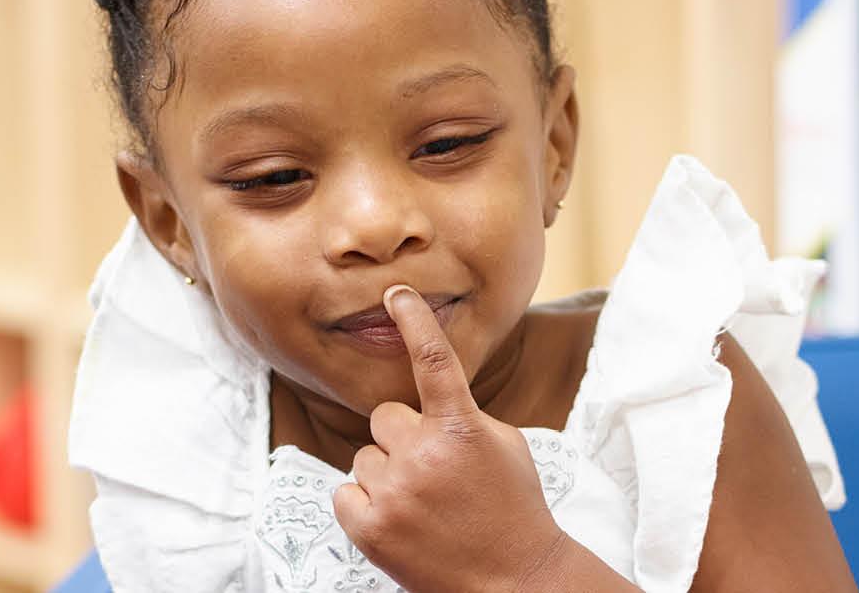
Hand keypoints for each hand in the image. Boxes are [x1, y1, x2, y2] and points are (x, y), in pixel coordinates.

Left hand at [331, 286, 576, 591]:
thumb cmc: (513, 510)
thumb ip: (461, 415)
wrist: (513, 579)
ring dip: (387, 474)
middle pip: (385, 418)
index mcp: (461, 427)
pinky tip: (400, 521)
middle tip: (435, 473)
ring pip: (366, 457)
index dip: (415, 321)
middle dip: (404, 439)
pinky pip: (345, 493)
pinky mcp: (369, 527)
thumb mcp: (505, 446)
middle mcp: (423, 455)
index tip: (396, 293)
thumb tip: (422, 400)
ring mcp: (393, 492)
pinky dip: (366, 505)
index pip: (434, 360)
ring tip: (424, 505)